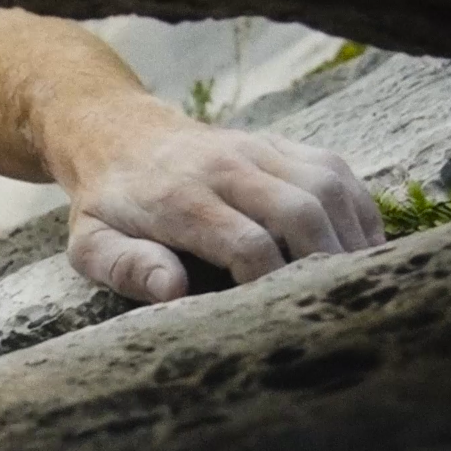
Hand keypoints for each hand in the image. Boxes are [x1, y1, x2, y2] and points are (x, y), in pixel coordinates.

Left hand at [64, 121, 385, 301]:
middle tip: (331, 305)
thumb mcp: (91, 244)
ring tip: (355, 282)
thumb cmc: (109, 206)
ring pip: (326, 187)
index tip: (274, 314)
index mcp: (180, 200)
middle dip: (323, 264)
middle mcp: (225, 168)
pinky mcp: (278, 144)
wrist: (117, 136)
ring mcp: (256, 149)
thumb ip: (126, 266)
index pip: (247, 243)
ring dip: (350, 237)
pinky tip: (360, 247)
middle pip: (300, 212)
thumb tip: (173, 290)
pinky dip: (356, 209)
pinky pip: (335, 170)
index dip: (271, 283)